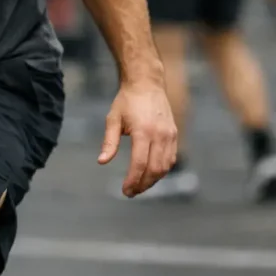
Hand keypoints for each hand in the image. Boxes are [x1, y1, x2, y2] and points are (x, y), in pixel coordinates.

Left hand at [98, 80, 178, 196]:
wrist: (147, 83)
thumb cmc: (126, 101)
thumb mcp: (113, 119)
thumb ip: (109, 142)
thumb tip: (102, 161)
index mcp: (143, 132)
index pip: (140, 163)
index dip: (133, 180)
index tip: (125, 190)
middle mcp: (160, 135)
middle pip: (155, 169)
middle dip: (143, 184)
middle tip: (131, 192)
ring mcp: (170, 135)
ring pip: (165, 166)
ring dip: (153, 180)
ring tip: (139, 186)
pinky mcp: (174, 134)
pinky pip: (170, 158)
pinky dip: (162, 170)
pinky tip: (150, 175)